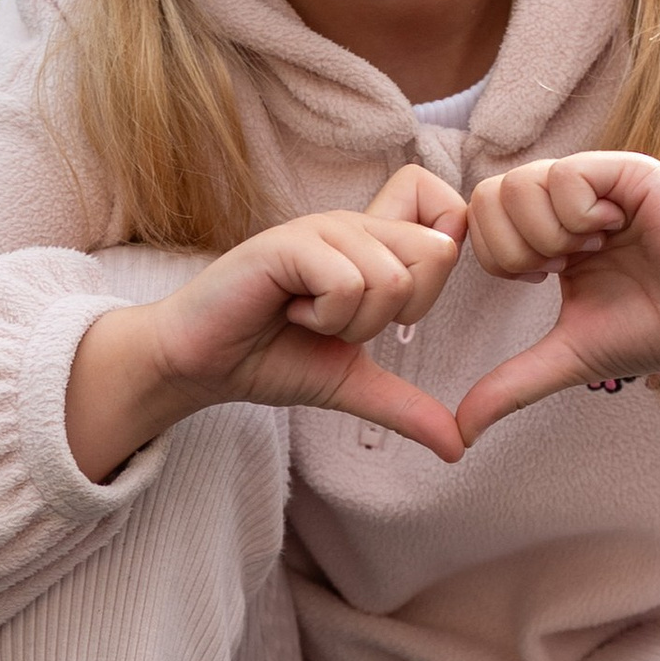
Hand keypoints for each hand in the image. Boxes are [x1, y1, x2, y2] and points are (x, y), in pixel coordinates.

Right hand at [66, 164, 468, 479]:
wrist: (202, 365)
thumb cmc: (270, 358)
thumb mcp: (351, 383)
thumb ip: (405, 406)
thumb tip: (458, 447)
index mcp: (376, 242)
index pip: (451, 213)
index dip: (443, 265)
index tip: (398, 310)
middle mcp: (354, 224)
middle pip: (437, 253)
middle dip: (398, 313)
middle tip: (344, 322)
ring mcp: (321, 228)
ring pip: (390, 279)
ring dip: (351, 323)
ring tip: (310, 320)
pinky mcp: (288, 244)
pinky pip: (347, 282)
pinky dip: (325, 318)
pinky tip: (291, 313)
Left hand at [455, 152, 659, 441]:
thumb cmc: (653, 332)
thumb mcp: (568, 357)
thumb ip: (512, 384)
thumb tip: (462, 430)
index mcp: (547, 232)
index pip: (480, 219)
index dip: (503, 259)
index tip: (548, 280)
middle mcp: (566, 199)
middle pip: (487, 196)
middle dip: (519, 249)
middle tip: (566, 266)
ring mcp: (596, 180)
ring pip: (521, 183)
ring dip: (552, 234)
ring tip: (596, 249)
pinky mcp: (627, 171)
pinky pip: (567, 175)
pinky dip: (581, 216)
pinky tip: (614, 231)